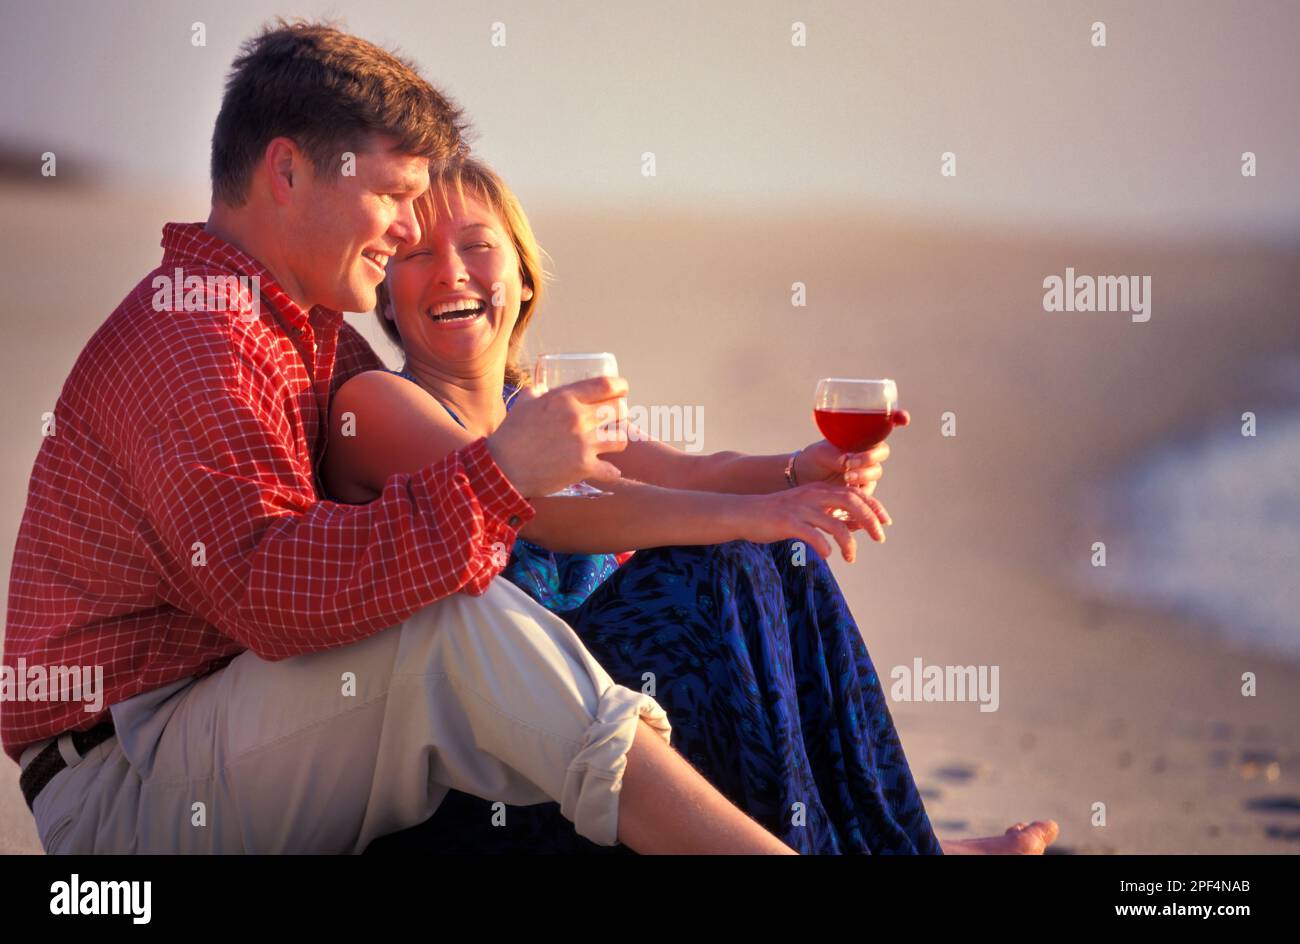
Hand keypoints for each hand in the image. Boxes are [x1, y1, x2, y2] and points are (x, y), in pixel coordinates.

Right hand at [486, 376, 629, 496]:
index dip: (620, 386)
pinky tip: (606, 470)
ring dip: (616, 441)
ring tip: (608, 444)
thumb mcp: (524, 403)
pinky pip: (612, 470)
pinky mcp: (584, 468)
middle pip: (619, 410)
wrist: (503, 468)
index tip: (623, 390)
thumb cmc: (510, 434)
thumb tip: (543, 387)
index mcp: (564, 399)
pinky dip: (610, 471)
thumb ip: (537, 392)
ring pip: (620, 439)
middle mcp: (578, 418)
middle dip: (619, 414)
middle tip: (613, 419)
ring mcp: (583, 444)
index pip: (605, 385)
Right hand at [733, 483, 892, 562]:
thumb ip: (829, 514)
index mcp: (819, 490)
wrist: (744, 513)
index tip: (886, 522)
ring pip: (836, 525)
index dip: (874, 507)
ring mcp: (801, 508)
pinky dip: (825, 547)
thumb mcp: (806, 509)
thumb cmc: (777, 515)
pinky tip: (826, 555)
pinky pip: (814, 536)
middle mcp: (813, 495)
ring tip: (851, 558)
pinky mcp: (788, 522)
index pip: (855, 494)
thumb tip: (855, 527)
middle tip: (880, 538)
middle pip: (852, 503)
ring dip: (849, 544)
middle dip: (870, 521)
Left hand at [795, 408, 908, 495]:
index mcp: (861, 434)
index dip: (898, 418)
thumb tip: (849, 461)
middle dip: (870, 457)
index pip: (884, 424)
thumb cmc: (816, 458)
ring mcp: (867, 469)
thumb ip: (837, 455)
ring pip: (876, 471)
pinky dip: (861, 488)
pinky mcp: (864, 486)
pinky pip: (869, 487)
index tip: (904, 418)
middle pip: (882, 451)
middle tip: (850, 463)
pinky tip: (848, 488)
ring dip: (864, 474)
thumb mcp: (822, 452)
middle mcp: (868, 450)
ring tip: (846, 477)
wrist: (807, 478)